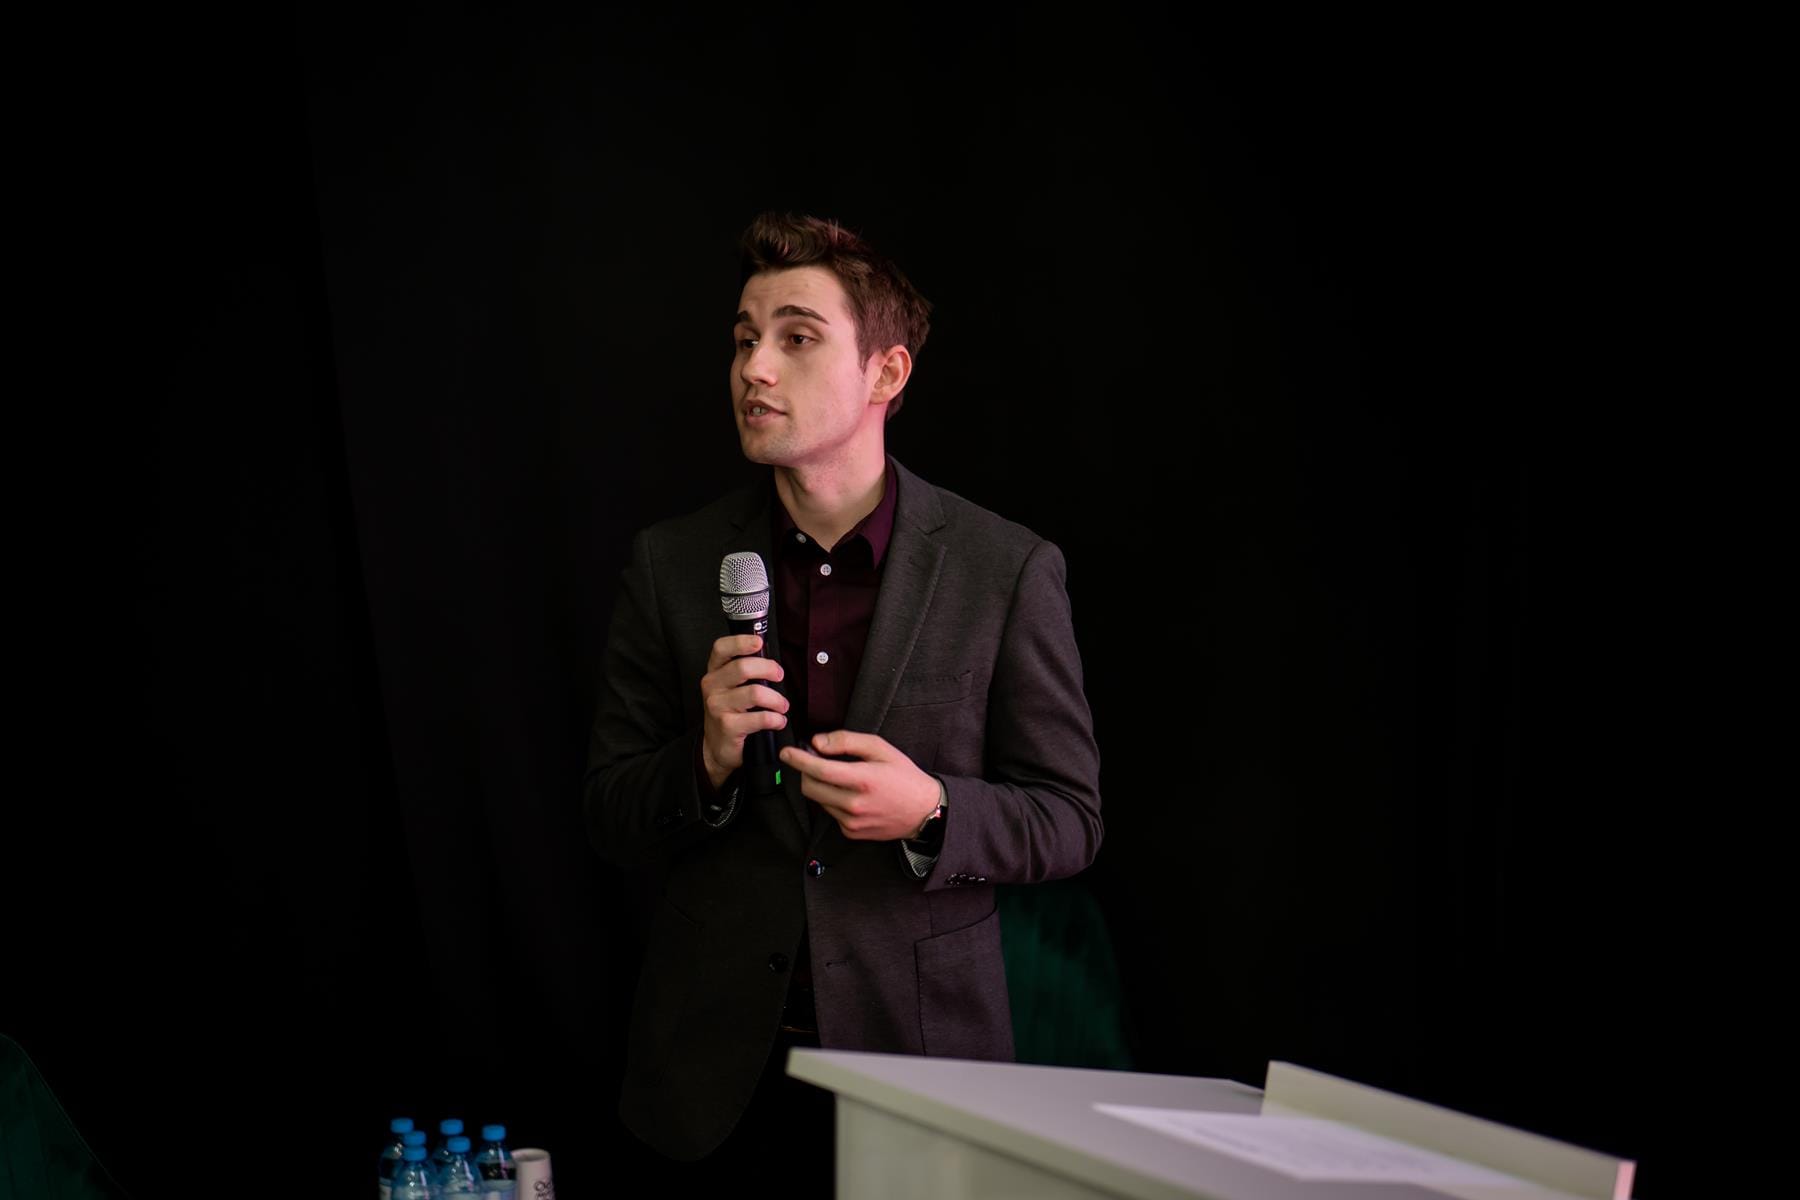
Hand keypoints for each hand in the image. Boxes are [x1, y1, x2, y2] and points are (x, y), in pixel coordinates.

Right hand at [699, 634, 787, 789]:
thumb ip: (745, 672)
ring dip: (777, 700)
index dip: (741, 642)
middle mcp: (712, 686)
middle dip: (769, 669)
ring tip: (782, 706)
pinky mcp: (727, 726)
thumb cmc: (730, 712)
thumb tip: (772, 661)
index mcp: (714, 672)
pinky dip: (776, 719)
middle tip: (779, 676)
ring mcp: (717, 706)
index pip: (721, 648)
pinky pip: (760, 717)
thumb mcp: (731, 688)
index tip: (759, 642)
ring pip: (755, 693)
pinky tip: (778, 721)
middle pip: (743, 667)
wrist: (717, 747)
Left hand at [780, 730, 940, 841]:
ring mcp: (851, 821)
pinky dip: (833, 801)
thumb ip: (848, 741)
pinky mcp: (851, 833)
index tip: (786, 752)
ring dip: (820, 786)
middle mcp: (854, 804)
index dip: (798, 759)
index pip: (818, 769)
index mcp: (862, 779)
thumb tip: (817, 742)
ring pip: (818, 800)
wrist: (924, 811)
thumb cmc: (904, 776)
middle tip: (815, 761)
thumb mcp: (881, 748)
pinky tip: (851, 795)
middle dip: (805, 772)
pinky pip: (830, 813)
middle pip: (809, 787)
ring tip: (840, 778)